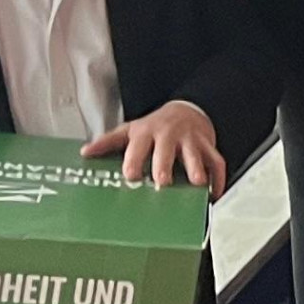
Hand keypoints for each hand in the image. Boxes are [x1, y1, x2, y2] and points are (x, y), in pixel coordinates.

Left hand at [87, 98, 222, 190]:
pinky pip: (216, 161)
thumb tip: (86, 152)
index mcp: (147, 132)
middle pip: (167, 150)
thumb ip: (109, 142)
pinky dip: (217, 178)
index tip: (131, 175)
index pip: (139, 146)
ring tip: (197, 184)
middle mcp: (169, 135)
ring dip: (196, 168)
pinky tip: (213, 193)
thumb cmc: (155, 126)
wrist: (187, 110)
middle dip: (165, 165)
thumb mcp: (131, 130)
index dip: (134, 161)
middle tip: (163, 181)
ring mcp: (190, 140)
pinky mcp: (207, 146)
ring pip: (196, 154)